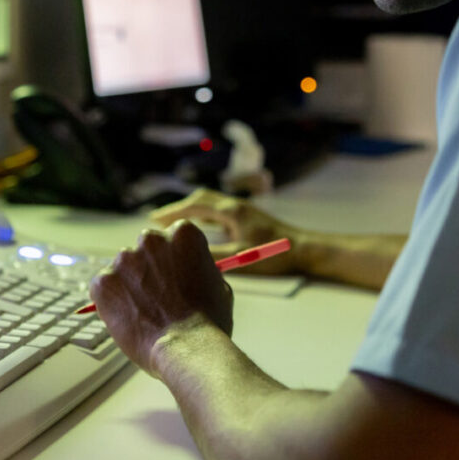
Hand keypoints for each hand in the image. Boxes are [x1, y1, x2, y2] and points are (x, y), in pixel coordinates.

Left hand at [88, 220, 232, 373]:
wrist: (186, 348)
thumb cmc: (209, 323)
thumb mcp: (219, 287)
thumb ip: (202, 273)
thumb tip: (192, 275)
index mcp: (183, 234)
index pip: (174, 237)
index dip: (175, 259)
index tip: (175, 276)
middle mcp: (151, 239)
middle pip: (146, 248)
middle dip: (149, 268)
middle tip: (157, 296)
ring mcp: (124, 259)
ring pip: (124, 269)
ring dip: (130, 285)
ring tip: (144, 313)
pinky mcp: (103, 281)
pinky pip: (104, 288)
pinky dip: (111, 302)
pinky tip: (129, 319)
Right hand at [148, 189, 300, 275]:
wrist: (304, 249)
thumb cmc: (275, 255)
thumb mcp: (241, 257)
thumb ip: (214, 257)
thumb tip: (186, 258)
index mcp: (232, 211)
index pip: (196, 206)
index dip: (173, 213)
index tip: (154, 220)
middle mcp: (235, 206)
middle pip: (201, 200)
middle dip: (178, 210)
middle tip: (158, 220)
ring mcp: (241, 210)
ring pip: (209, 205)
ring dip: (190, 212)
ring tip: (173, 224)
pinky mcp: (247, 217)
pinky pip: (218, 212)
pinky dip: (203, 218)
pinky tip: (198, 230)